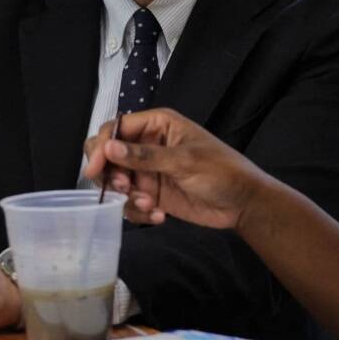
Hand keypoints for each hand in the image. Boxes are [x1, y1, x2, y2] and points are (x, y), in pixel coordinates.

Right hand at [82, 108, 265, 229]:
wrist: (243, 204)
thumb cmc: (221, 171)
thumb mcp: (184, 161)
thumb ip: (145, 156)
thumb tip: (108, 147)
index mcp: (156, 124)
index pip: (116, 128)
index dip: (101, 146)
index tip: (95, 170)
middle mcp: (147, 144)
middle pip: (108, 154)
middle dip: (110, 174)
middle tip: (123, 188)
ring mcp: (148, 171)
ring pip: (116, 181)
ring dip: (126, 196)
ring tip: (149, 204)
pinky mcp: (151, 194)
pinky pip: (129, 202)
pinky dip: (138, 211)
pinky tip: (159, 216)